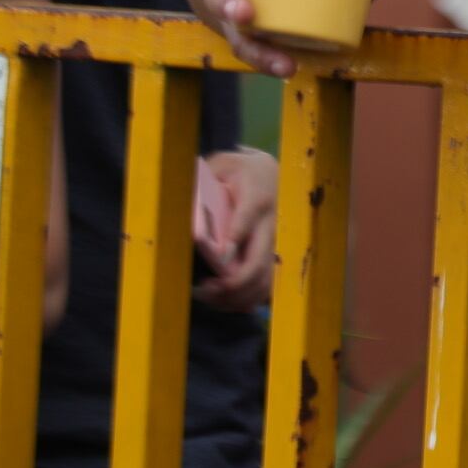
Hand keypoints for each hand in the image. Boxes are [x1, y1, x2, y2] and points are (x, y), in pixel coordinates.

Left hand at [192, 148, 276, 310]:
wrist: (268, 173)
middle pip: (258, 261)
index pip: (247, 218)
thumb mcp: (219, 167)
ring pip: (264, 279)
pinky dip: (246, 300)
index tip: (221, 258)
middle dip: (232, 283)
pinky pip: (266, 286)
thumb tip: (189, 221)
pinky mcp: (276, 255)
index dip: (235, 238)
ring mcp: (277, 242)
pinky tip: (224, 301)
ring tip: (208, 296)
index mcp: (257, 196)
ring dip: (236, 296)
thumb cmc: (236, 171)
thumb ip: (203, 187)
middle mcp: (273, 223)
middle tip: (203, 288)